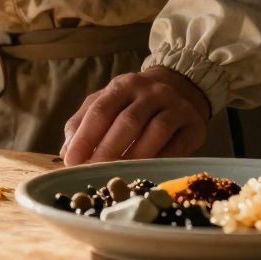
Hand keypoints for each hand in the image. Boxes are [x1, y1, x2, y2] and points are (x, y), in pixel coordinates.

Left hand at [60, 67, 210, 164]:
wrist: (181, 86)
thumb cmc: (135, 102)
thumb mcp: (108, 102)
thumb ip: (84, 122)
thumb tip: (66, 151)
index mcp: (122, 86)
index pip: (100, 110)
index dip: (85, 137)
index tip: (72, 160)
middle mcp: (150, 92)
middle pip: (128, 121)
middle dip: (109, 149)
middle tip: (95, 170)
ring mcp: (175, 106)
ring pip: (155, 131)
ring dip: (136, 155)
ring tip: (121, 173)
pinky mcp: (194, 123)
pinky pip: (178, 144)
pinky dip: (162, 160)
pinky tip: (149, 171)